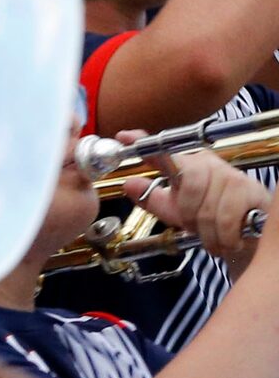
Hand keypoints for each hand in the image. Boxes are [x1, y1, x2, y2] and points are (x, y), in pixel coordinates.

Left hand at [139, 149, 272, 269]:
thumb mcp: (178, 211)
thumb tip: (128, 184)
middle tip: (193, 227)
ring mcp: (232, 176)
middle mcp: (209, 164)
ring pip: (207, 207)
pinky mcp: (250, 192)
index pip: (162, 149)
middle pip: (187, 183)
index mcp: (188, 164)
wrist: (252, 235)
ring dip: (207, 232)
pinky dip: (223, 238)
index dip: (142, 142)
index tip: (124, 136)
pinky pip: (226, 219)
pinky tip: (227, 241)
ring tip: (212, 236)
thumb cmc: (213, 220)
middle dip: (188, 213)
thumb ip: (153, 199)